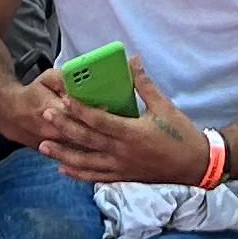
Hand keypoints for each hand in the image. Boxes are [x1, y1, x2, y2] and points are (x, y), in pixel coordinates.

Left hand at [31, 58, 207, 186]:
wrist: (195, 165)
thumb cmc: (180, 134)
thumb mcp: (164, 106)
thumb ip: (144, 85)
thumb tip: (132, 61)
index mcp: (132, 133)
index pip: (99, 121)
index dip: (80, 110)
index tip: (64, 99)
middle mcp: (122, 152)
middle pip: (86, 140)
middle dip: (64, 128)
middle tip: (44, 116)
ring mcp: (121, 167)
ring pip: (86, 162)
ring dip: (63, 154)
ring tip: (43, 146)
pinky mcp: (123, 177)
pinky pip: (96, 176)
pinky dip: (78, 173)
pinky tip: (63, 169)